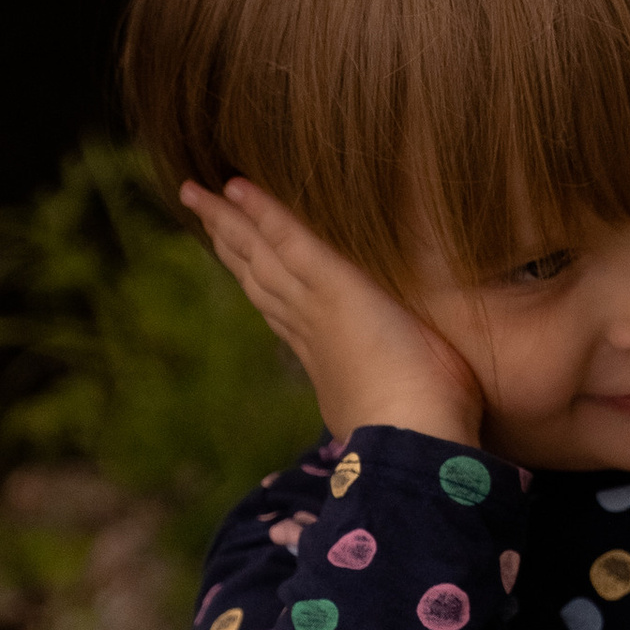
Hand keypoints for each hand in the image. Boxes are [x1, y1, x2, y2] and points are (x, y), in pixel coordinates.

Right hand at [180, 177, 481, 445]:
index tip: (241, 264)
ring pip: (261, 256)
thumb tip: (420, 398)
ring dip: (229, 223)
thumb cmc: (431, 430)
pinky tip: (237, 186)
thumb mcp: (412, 399)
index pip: (285, 311)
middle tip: (201, 213)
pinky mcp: (334, 286)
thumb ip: (402, 387)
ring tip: (198, 194)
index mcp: (328, 361)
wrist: (417, 443)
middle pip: (260, 279)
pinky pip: (290, 239)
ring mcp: (315, 309)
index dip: (262, 285)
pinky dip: (263, 212)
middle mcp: (310, 331)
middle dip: (230, 246)